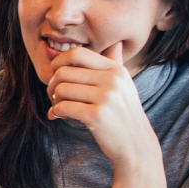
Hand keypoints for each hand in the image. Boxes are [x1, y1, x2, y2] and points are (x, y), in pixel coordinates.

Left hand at [45, 41, 159, 166]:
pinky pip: (63, 107)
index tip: (56, 74)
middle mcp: (112, 80)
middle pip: (64, 71)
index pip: (77, 53)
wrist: (136, 145)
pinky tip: (58, 116)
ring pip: (61, 89)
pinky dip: (55, 112)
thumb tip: (116, 43)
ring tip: (58, 107)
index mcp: (116, 70)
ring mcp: (106, 97)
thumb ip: (116, 63)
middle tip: (54, 96)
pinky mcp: (97, 115)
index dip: (59, 61)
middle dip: (52, 84)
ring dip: (53, 100)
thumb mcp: (124, 85)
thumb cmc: (124, 114)